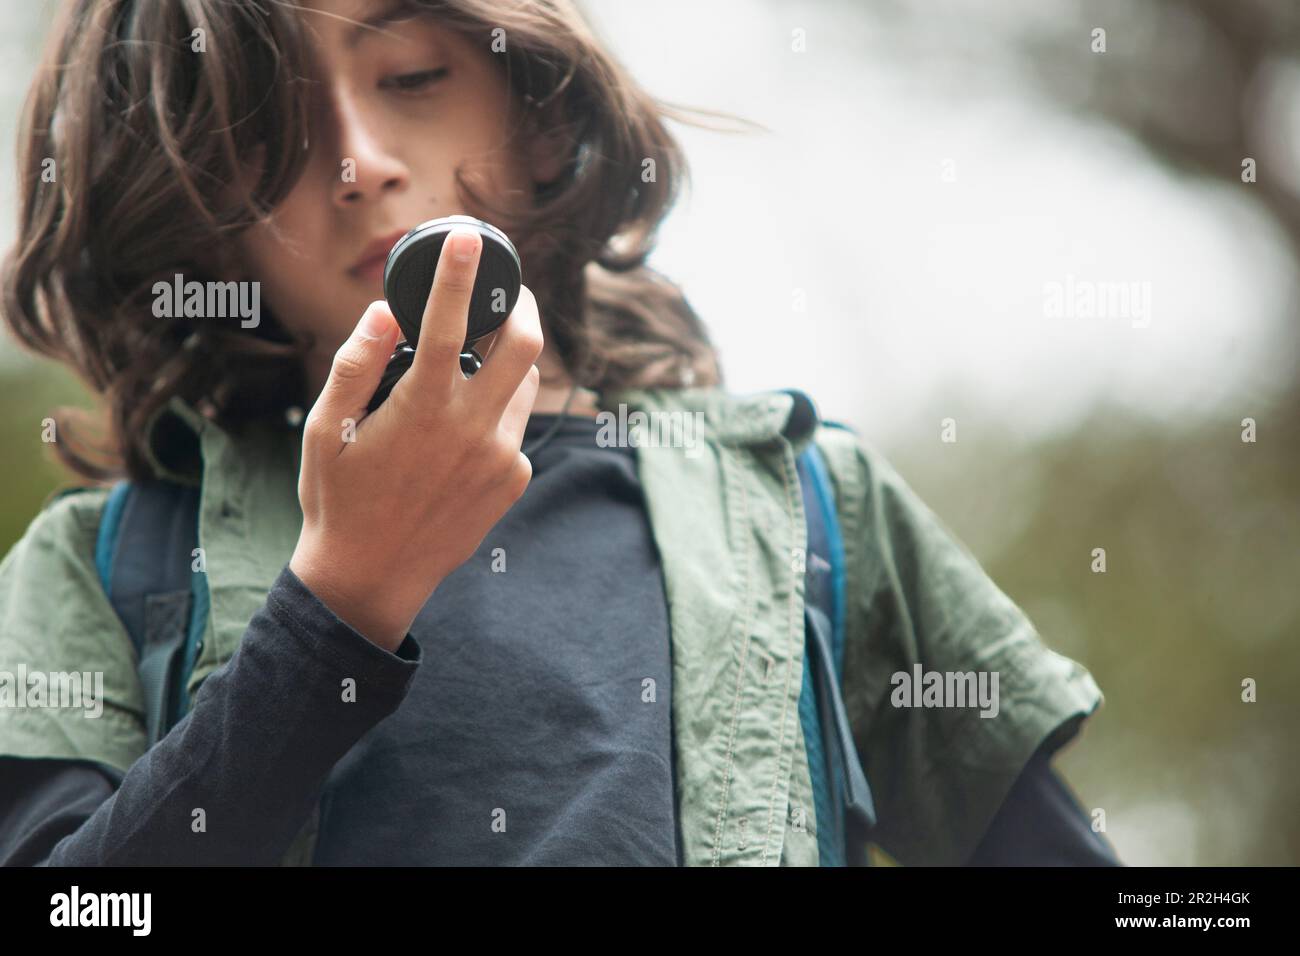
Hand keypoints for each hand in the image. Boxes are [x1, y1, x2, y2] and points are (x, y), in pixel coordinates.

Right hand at [289, 229, 542, 651]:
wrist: (372, 579)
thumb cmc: (338, 500)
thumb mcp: (324, 430)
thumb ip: (356, 365)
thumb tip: (384, 312)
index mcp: (424, 410)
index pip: (451, 324)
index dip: (460, 274)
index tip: (470, 238)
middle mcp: (475, 431)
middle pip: (526, 346)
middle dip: (522, 307)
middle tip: (508, 293)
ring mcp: (502, 458)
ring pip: (521, 387)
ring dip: (503, 365)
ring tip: (467, 369)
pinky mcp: (514, 480)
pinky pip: (513, 428)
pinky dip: (492, 415)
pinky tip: (456, 438)